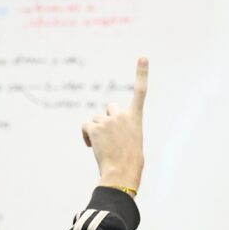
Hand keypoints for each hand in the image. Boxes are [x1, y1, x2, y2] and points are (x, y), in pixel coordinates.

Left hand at [82, 58, 147, 194]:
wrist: (122, 171)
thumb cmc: (130, 162)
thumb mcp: (132, 141)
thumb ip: (123, 130)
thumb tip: (111, 137)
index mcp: (136, 118)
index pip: (141, 91)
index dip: (141, 73)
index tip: (142, 57)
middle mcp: (123, 115)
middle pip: (110, 108)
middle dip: (107, 119)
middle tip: (110, 136)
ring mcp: (108, 120)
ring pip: (96, 119)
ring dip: (96, 130)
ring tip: (103, 145)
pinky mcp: (95, 127)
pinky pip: (86, 126)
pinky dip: (86, 135)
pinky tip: (92, 145)